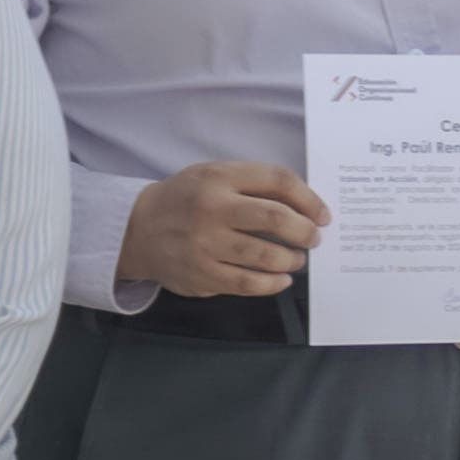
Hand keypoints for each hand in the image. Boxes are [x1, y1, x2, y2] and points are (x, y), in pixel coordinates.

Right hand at [121, 158, 323, 300]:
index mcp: (219, 177)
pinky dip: (273, 283)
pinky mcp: (202, 275)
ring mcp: (205, 244)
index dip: (310, 199)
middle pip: (277, 219)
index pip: (278, 180)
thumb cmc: (187, 200)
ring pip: (266, 255)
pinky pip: (249, 284)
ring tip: (296, 259)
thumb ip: (254, 184)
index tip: (322, 215)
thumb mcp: (214, 176)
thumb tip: (306, 205)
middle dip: (306, 232)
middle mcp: (211, 209)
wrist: (137, 229)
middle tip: (313, 239)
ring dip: (292, 260)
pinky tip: (280, 278)